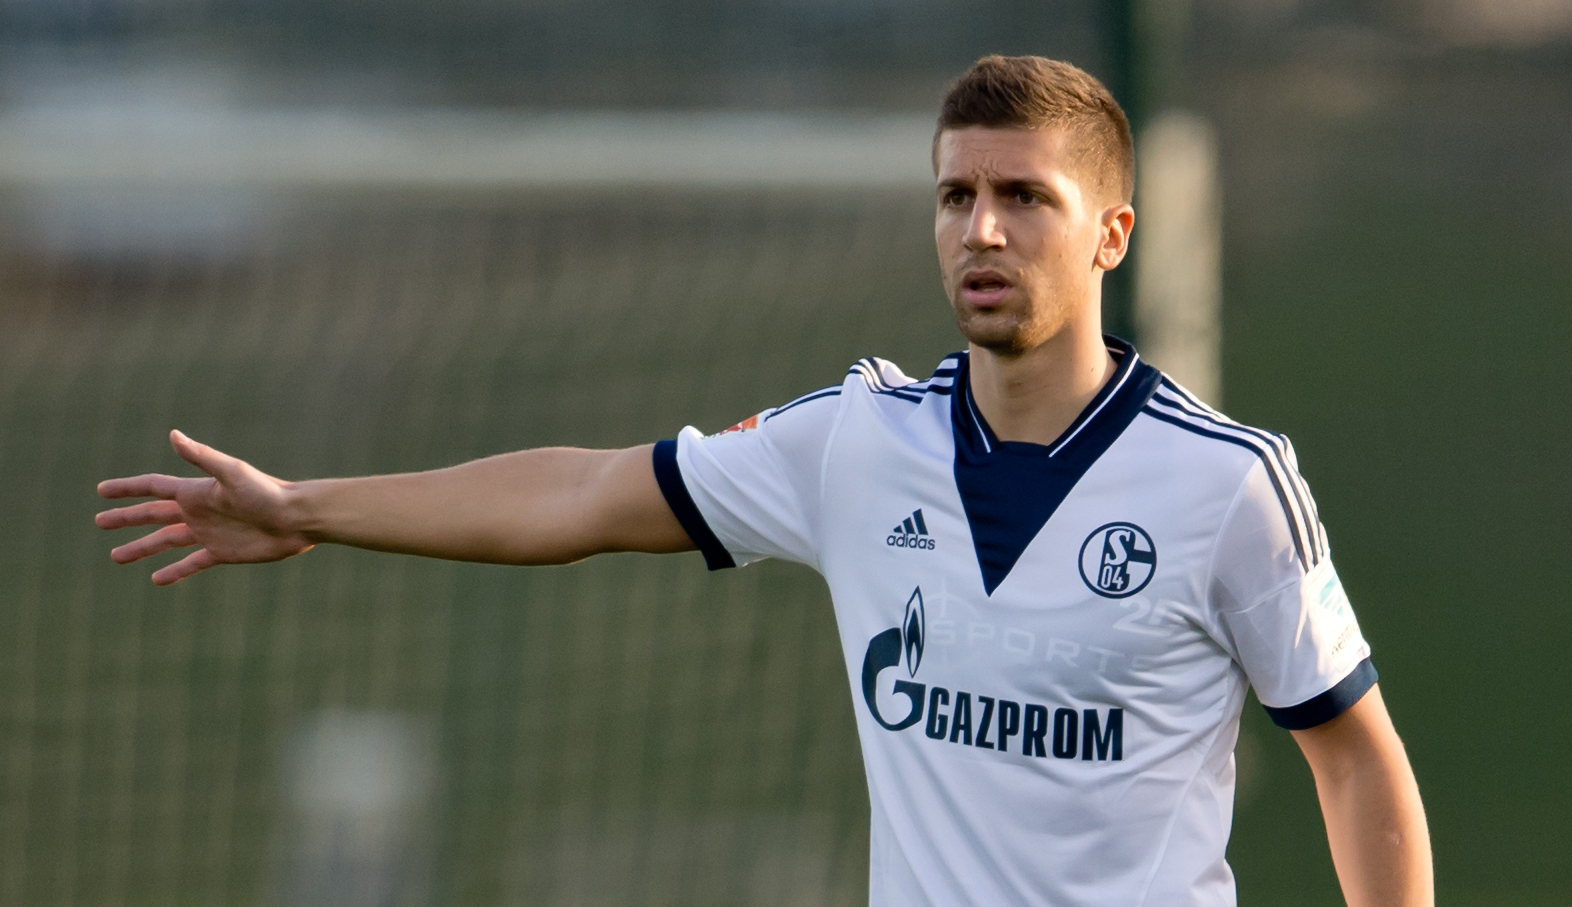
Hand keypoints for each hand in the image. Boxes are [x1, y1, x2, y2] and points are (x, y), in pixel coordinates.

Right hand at [96, 430, 313, 584]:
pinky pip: (191, 563)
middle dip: (126, 518)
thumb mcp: (232, 472)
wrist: (297, 519)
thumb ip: (201, 457)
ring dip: (141, 548)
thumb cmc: (267, 492)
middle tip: (99, 522)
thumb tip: (172, 434)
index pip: (153, 488)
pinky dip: (174, 571)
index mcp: (196, 492)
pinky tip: (156, 579)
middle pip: (153, 515)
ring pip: (166, 542)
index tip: (101, 490)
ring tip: (116, 557)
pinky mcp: (222, 553)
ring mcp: (209, 533)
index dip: (127, 489)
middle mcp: (199, 511)